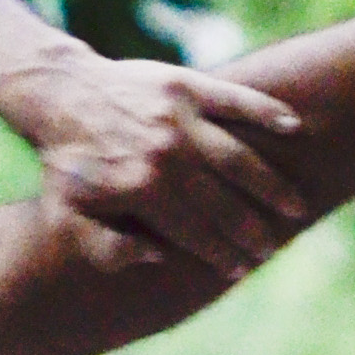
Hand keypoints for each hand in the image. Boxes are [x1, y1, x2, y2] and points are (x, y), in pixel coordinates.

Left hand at [18, 51, 311, 284]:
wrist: (60, 94)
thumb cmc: (67, 163)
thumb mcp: (70, 217)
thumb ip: (108, 248)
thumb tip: (158, 258)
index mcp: (141, 191)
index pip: (195, 232)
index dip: (220, 254)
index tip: (240, 268)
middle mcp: (166, 155)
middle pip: (223, 202)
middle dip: (251, 230)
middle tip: (269, 248)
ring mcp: (180, 118)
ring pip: (238, 157)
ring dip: (270, 186)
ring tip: (294, 208)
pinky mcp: (188, 85)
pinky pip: (236, 100)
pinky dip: (266, 112)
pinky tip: (293, 127)